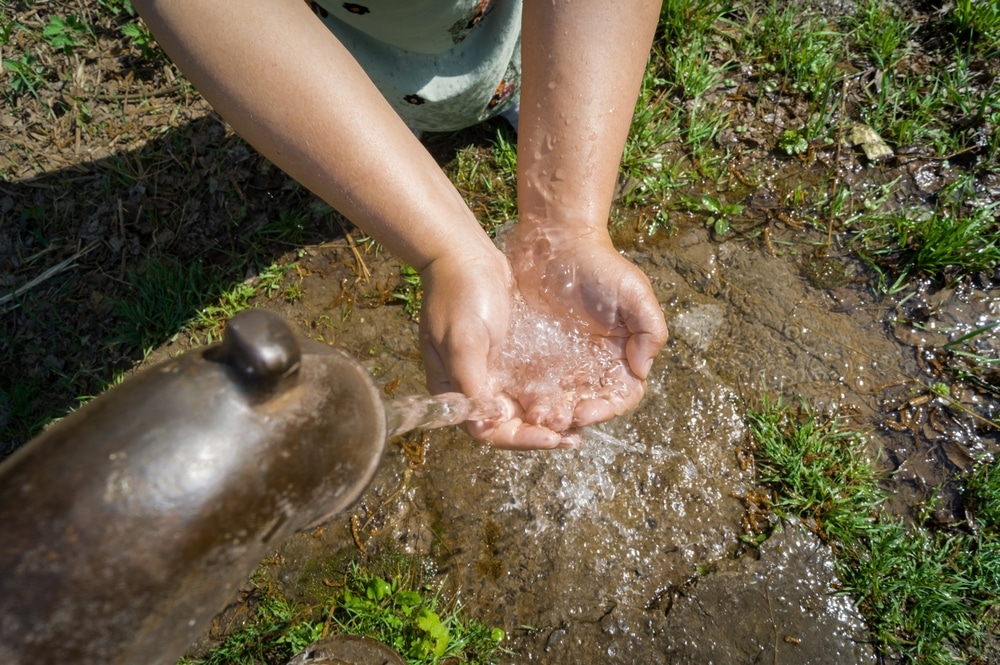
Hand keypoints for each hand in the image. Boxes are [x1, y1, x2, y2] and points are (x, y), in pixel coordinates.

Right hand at [418, 247, 568, 449]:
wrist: (464, 254)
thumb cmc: (459, 295)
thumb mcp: (463, 340)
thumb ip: (471, 383)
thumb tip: (483, 423)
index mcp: (454, 389)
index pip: (488, 430)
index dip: (520, 439)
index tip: (551, 438)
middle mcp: (472, 386)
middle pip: (506, 425)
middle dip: (539, 434)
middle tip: (574, 438)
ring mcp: (489, 371)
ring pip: (520, 409)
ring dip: (546, 419)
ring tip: (577, 427)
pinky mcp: (506, 356)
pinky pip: (527, 387)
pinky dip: (547, 396)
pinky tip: (570, 399)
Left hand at [504, 223, 667, 431]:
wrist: (555, 242)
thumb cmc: (599, 265)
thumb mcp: (634, 290)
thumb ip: (649, 329)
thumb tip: (642, 369)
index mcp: (621, 357)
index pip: (620, 397)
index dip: (605, 411)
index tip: (584, 412)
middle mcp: (592, 367)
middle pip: (586, 407)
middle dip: (571, 419)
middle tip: (553, 421)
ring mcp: (560, 364)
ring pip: (558, 403)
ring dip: (548, 415)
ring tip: (534, 417)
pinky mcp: (532, 357)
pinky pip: (529, 386)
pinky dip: (525, 399)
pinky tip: (516, 402)